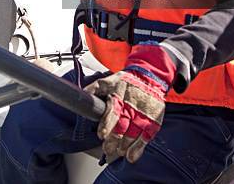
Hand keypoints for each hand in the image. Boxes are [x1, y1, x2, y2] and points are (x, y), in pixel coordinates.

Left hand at [86, 43, 175, 162]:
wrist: (149, 78)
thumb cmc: (126, 82)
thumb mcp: (109, 81)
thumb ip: (95, 89)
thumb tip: (81, 95)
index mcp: (120, 96)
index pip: (113, 111)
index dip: (107, 124)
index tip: (102, 134)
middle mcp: (132, 107)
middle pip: (122, 127)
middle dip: (113, 140)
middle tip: (107, 147)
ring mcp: (144, 116)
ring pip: (133, 135)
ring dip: (124, 146)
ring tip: (117, 150)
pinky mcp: (153, 122)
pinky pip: (146, 138)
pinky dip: (138, 149)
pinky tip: (130, 156)